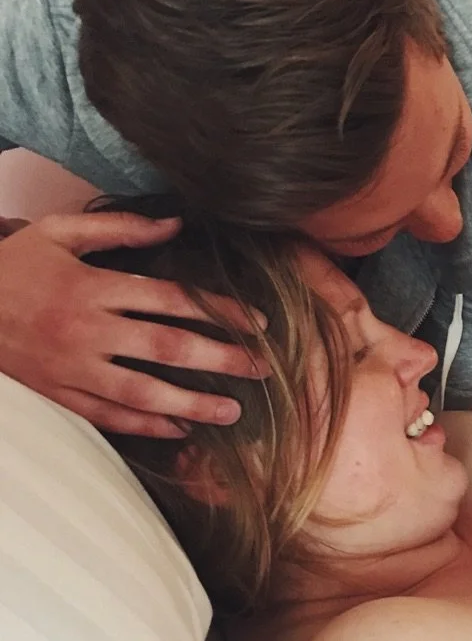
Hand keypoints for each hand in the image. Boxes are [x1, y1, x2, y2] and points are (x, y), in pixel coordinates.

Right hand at [0, 212, 267, 437]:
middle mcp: (86, 331)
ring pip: (140, 393)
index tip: (260, 322)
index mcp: (93, 287)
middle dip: (221, 358)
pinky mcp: (56, 395)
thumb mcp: (58, 232)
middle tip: (263, 369)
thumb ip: (120, 228)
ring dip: (191, 404)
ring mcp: (70, 369)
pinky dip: (143, 427)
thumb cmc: (10, 265)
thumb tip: (176, 223)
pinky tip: (178, 430)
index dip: (220, 310)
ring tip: (232, 411)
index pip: (172, 299)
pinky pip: (105, 417)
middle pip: (166, 348)